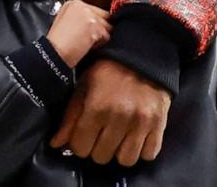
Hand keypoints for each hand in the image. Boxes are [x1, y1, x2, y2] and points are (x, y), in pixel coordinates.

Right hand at [46, 0, 111, 67]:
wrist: (54, 53)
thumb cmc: (58, 44)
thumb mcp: (65, 22)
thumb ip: (80, 18)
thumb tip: (97, 22)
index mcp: (73, 4)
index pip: (96, 10)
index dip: (94, 23)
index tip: (86, 32)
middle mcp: (81, 5)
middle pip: (104, 16)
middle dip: (99, 29)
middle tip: (85, 38)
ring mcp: (89, 15)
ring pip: (107, 26)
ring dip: (100, 37)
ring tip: (84, 42)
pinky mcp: (95, 25)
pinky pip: (106, 36)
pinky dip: (99, 44)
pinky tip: (85, 45)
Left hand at [51, 59, 169, 166]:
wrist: (144, 54)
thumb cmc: (108, 69)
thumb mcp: (84, 86)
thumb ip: (70, 116)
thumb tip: (56, 144)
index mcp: (97, 107)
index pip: (80, 148)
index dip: (78, 144)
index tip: (83, 136)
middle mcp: (120, 117)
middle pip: (101, 157)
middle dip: (97, 148)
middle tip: (100, 134)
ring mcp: (142, 122)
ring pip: (126, 161)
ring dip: (119, 152)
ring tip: (118, 137)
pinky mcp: (160, 124)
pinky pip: (149, 154)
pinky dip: (141, 150)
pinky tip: (135, 137)